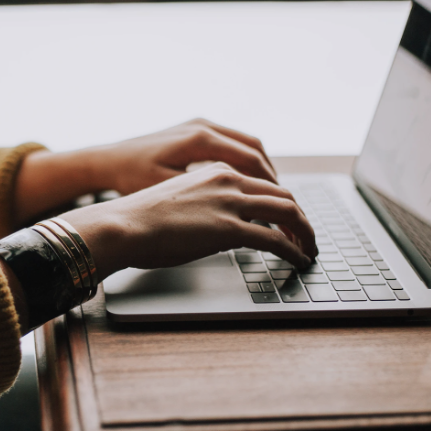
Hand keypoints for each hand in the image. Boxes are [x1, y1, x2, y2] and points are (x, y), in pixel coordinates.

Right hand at [58, 162, 317, 280]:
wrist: (122, 225)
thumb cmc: (138, 219)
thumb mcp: (177, 201)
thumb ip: (203, 206)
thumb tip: (215, 228)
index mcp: (215, 171)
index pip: (262, 183)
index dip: (281, 202)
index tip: (288, 219)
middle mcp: (227, 180)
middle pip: (282, 194)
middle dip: (300, 217)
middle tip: (306, 236)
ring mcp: (230, 202)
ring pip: (288, 212)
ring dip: (305, 232)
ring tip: (309, 249)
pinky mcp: (229, 228)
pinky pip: (276, 239)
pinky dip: (294, 249)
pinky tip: (299, 260)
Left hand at [91, 118, 276, 195]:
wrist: (107, 160)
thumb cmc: (132, 178)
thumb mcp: (169, 192)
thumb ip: (206, 198)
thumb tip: (242, 213)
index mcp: (200, 139)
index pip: (251, 161)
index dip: (270, 186)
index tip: (281, 207)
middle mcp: (203, 126)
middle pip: (254, 150)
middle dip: (272, 178)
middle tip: (283, 203)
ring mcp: (199, 124)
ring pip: (246, 144)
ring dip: (261, 168)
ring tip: (270, 195)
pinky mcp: (194, 129)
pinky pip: (232, 142)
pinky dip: (245, 161)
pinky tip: (247, 183)